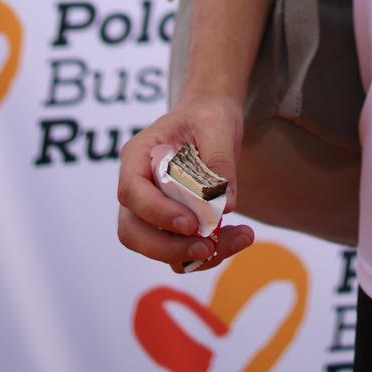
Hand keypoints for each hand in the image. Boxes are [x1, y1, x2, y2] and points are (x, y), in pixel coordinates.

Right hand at [116, 95, 253, 274]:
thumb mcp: (217, 125)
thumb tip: (225, 206)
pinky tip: (238, 236)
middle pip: (133, 231)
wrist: (210, 119)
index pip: (132, 192)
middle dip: (168, 248)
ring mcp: (150, 209)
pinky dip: (206, 253)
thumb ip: (219, 162)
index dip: (157, 213)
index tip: (192, 223)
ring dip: (193, 255)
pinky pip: (179, 249)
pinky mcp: (170, 224)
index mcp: (137, 157)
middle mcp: (137, 187)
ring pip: (155, 247)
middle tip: (208, 247)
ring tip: (239, 238)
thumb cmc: (207, 116)